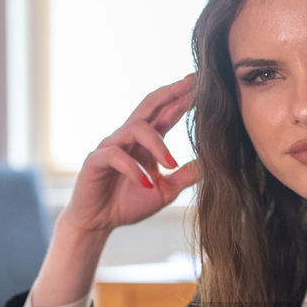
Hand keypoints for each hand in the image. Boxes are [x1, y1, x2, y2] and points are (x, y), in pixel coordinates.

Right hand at [64, 76, 199, 235]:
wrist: (99, 222)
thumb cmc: (129, 202)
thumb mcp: (165, 191)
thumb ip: (184, 177)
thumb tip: (210, 165)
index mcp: (146, 141)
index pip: (166, 113)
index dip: (182, 99)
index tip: (201, 84)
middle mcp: (128, 137)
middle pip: (149, 106)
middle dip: (170, 94)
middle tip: (190, 85)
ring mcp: (111, 146)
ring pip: (135, 129)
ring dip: (156, 144)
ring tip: (171, 164)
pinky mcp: (96, 161)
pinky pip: (115, 156)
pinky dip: (133, 169)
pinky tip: (146, 183)